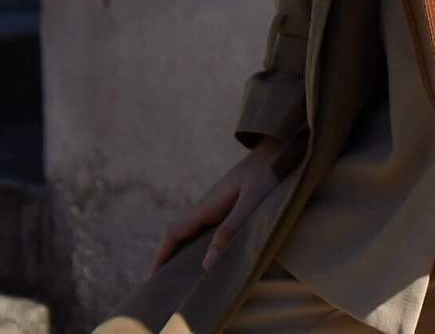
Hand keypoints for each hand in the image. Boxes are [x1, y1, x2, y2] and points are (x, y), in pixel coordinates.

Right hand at [149, 135, 288, 275]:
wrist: (282, 147)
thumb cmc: (269, 173)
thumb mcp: (252, 203)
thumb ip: (231, 230)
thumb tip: (206, 264)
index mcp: (208, 205)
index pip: (175, 232)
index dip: (161, 255)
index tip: (152, 279)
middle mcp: (208, 205)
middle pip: (180, 234)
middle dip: (169, 258)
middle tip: (165, 288)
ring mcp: (219, 204)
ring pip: (194, 232)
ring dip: (185, 253)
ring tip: (185, 280)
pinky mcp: (231, 204)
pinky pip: (209, 229)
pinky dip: (203, 246)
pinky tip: (212, 259)